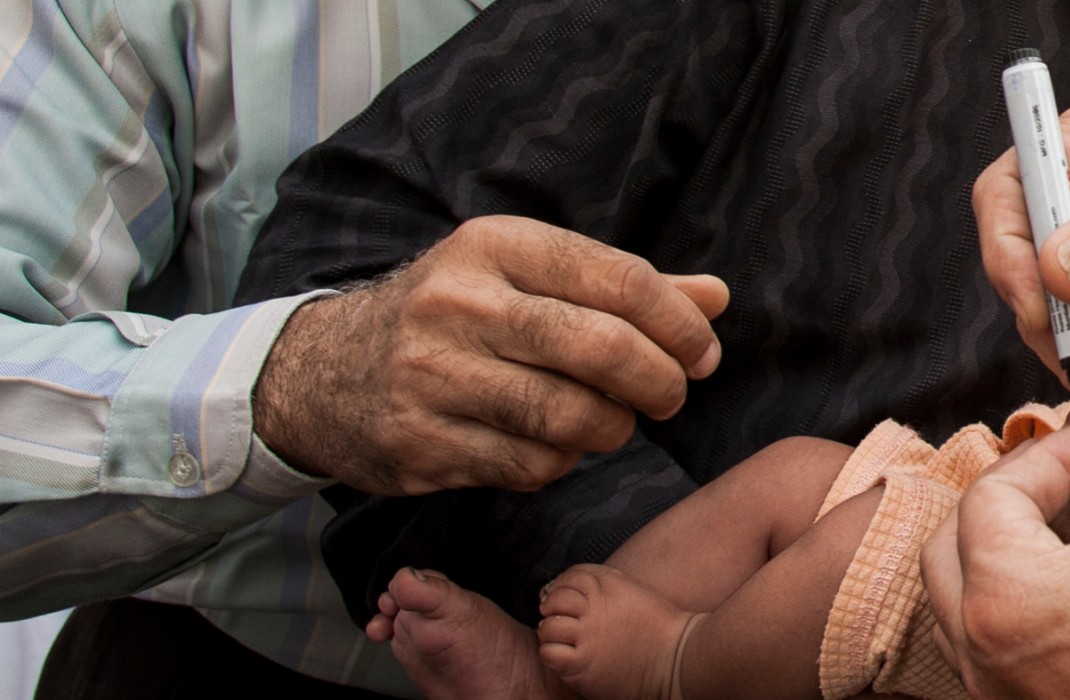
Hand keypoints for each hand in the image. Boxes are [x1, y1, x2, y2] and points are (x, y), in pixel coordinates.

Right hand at [254, 215, 728, 494]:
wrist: (324, 373)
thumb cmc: (456, 317)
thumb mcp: (526, 276)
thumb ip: (623, 287)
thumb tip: (717, 298)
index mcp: (496, 245)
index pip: (620, 280)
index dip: (680, 324)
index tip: (703, 354)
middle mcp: (461, 304)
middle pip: (603, 350)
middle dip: (660, 382)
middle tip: (671, 395)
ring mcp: (433, 377)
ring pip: (572, 418)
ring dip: (613, 429)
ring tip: (612, 422)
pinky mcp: (420, 444)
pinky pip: (530, 465)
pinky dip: (560, 462)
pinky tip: (553, 444)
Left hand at [921, 426, 1069, 698]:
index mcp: (1011, 601)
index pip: (990, 495)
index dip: (1048, 454)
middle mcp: (987, 658)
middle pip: (957, 545)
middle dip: (1016, 498)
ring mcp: (1004, 699)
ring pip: (971, 600)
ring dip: (1019, 550)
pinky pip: (1004, 646)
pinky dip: (1034, 602)